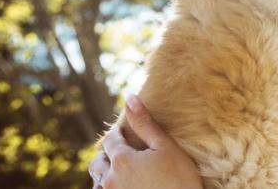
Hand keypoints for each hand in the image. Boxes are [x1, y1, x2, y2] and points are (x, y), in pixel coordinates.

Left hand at [88, 94, 202, 188]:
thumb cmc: (179, 180)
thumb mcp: (166, 147)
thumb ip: (145, 124)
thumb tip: (129, 98)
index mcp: (122, 160)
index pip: (110, 139)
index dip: (117, 133)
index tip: (124, 132)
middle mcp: (110, 179)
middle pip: (98, 162)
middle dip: (107, 155)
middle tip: (122, 153)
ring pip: (98, 182)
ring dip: (106, 174)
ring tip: (122, 172)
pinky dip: (110, 187)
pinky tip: (125, 185)